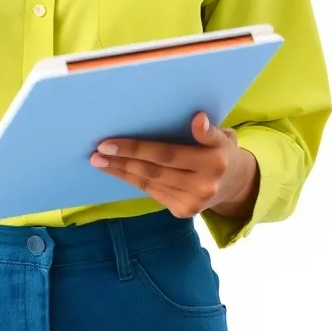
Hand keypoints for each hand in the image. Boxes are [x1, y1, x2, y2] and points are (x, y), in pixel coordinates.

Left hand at [90, 112, 259, 219]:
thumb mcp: (223, 135)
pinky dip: (132, 180)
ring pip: (149, 183)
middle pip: (154, 170)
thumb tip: (198, 119)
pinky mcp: (184, 211)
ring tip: (99, 161)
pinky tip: (117, 171)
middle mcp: (205, 185)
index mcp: (214, 160)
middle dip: (122, 159)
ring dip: (121, 172)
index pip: (166, 153)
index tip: (108, 142)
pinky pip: (152, 192)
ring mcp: (194, 202)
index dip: (136, 148)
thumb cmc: (220, 150)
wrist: (234, 184)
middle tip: (97, 151)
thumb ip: (208, 130)